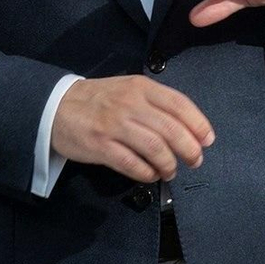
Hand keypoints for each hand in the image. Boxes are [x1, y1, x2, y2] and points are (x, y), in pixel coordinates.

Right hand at [50, 76, 214, 182]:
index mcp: (142, 88)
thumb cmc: (100, 99)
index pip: (179, 104)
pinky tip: (151, 175)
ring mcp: (114, 125)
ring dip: (169, 163)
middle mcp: (130, 104)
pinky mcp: (100, 146)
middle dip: (189, 149)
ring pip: (154, 147)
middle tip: (195, 161)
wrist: (56, 106)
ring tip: (171, 171)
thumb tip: (189, 127)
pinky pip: (131, 163)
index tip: (208, 140)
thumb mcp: (130, 89)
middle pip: (170, 129)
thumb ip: (157, 104)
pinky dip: (146, 173)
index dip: (198, 124)